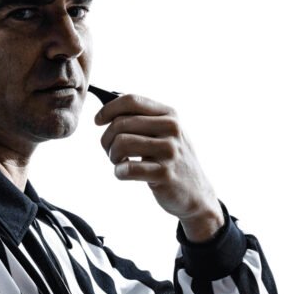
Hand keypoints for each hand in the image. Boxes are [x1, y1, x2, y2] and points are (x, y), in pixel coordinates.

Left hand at [95, 94, 224, 240]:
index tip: (97, 121)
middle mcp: (171, 129)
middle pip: (121, 123)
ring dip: (112, 156)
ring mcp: (169, 151)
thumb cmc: (172, 162)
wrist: (196, 193)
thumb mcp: (166, 135)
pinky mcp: (164, 174)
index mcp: (169, 115)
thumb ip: (144, 121)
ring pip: (121, 143)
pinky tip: (123, 173)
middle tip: (110, 152)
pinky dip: (119, 172)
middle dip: (107, 139)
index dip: (108, 110)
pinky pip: (128, 168)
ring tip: (118, 162)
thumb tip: (109, 111)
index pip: (131, 101)